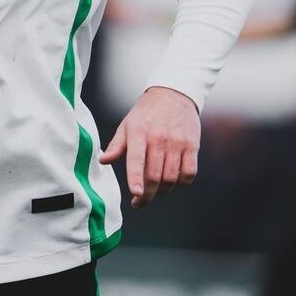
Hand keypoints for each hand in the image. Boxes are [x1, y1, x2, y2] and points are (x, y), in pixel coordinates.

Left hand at [98, 86, 198, 207]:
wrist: (174, 93)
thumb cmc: (146, 113)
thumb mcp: (128, 125)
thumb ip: (116, 145)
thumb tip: (103, 161)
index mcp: (139, 133)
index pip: (136, 160)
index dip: (136, 179)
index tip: (136, 195)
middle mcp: (158, 138)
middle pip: (154, 175)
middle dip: (146, 195)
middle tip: (140, 202)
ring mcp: (177, 142)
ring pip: (171, 177)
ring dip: (163, 190)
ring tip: (156, 190)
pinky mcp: (192, 145)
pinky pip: (190, 173)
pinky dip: (182, 183)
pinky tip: (175, 181)